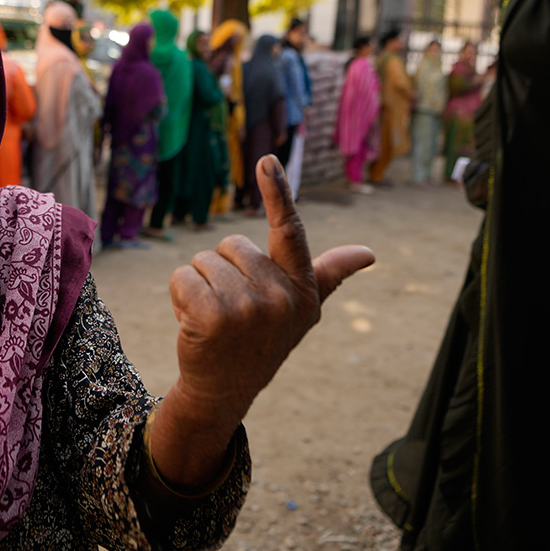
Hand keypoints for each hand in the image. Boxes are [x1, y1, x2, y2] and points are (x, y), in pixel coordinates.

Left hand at [150, 155, 374, 487]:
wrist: (223, 389)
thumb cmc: (262, 341)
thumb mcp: (301, 309)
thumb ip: (329, 274)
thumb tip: (369, 253)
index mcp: (302, 290)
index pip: (290, 232)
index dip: (277, 193)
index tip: (267, 161)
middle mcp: (280, 298)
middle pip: (231, 246)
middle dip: (223, 272)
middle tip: (231, 311)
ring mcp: (246, 308)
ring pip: (203, 260)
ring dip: (200, 285)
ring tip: (214, 319)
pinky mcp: (211, 316)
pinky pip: (182, 277)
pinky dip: (180, 296)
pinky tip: (194, 324)